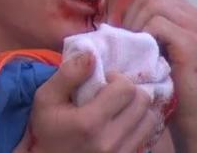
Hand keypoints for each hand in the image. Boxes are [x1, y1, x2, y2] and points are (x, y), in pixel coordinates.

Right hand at [14, 52, 161, 152]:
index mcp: (89, 123)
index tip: (104, 82)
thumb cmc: (46, 130)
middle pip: (143, 101)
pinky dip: (139, 123)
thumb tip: (92, 55)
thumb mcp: (46, 98)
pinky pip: (147, 135)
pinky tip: (123, 121)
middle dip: (130, 90)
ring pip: (150, 118)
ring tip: (120, 107)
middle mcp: (110, 140)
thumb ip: (68, 74)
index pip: (126, 88)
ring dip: (137, 107)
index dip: (117, 78)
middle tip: (113, 92)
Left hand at [105, 0, 196, 151]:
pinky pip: (157, 23)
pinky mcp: (192, 41)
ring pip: (151, 3)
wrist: (193, 115)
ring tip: (135, 48)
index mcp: (184, 11)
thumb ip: (140, 25)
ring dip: (134, 24)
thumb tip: (113, 9)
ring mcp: (195, 25)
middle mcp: (194, 13)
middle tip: (125, 37)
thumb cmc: (166, 82)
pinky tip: (145, 54)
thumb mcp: (151, 46)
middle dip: (128, 10)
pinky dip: (143, 35)